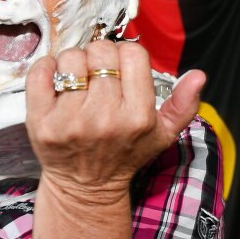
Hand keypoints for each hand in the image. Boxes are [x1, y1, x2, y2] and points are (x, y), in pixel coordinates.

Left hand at [25, 41, 204, 212]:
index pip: (132, 54)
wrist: (86, 187)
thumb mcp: (163, 134)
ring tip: (78, 82)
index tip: (121, 70)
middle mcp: (105, 118)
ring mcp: (71, 121)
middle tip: (98, 76)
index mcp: (138, 116)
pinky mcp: (42, 123)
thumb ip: (184, 104)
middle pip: (101, 52)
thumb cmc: (125, 154)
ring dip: (73, 63)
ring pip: (70, 58)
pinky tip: (56, 82)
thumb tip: (199, 75)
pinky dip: (46, 69)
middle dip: (99, 58)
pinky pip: (40, 73)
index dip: (126, 56)